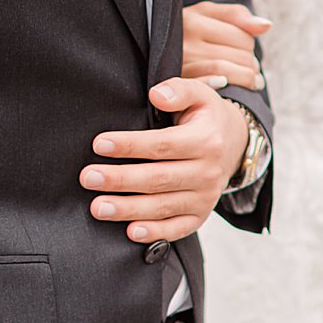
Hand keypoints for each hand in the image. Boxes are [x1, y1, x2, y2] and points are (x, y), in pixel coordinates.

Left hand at [82, 79, 251, 245]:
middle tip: (88, 177)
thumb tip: (157, 94)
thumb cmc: (205, 117)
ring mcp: (205, 198)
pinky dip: (155, 233)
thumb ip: (179, 89)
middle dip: (120, 179)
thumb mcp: (200, 94)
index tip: (99, 144)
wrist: (235, 145)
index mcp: (205, 141)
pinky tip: (130, 232)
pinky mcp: (200, 216)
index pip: (162, 145)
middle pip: (158, 178)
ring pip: (163, 207)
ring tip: (97, 207)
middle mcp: (207, 172)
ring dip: (128, 209)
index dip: (130, 145)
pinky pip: (177, 229)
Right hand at [181, 1, 268, 90]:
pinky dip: (220, 86)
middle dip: (251, 65)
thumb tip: (266, 26)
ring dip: (245, 79)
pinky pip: (204, 87)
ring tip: (252, 82)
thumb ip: (236, 15)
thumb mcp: (206, 13)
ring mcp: (178, 64)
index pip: (241, 36)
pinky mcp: (176, 84)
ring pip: (225, 72)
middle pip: (237, 56)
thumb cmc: (184, 28)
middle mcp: (184, 41)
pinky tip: (228, 86)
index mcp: (193, 20)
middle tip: (254, 72)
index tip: (250, 52)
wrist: (148, 45)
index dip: (251, 45)